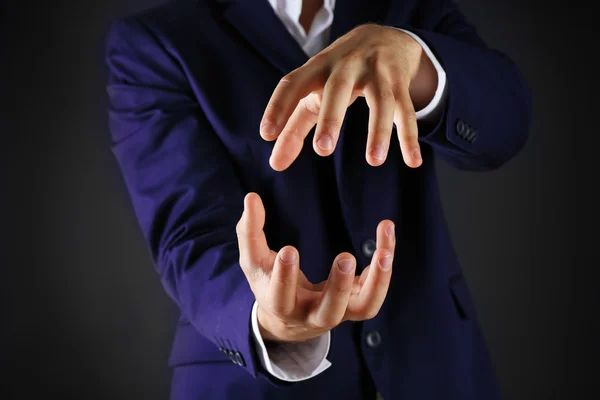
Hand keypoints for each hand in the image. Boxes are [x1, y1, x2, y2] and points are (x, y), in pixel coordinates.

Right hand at [236, 192, 394, 342]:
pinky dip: (383, 268)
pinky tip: (386, 241)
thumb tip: (251, 197)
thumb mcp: (253, 261)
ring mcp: (339, 312)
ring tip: (384, 252)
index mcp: (281, 305)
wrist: (289, 321)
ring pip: (364, 308)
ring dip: (377, 281)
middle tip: (345, 256)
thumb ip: (250, 231)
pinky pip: (375, 289)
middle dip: (338, 286)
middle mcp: (313, 315)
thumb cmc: (268, 283)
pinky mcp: (357, 303)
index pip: (281, 297)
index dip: (284, 277)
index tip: (289, 250)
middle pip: (329, 311)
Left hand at [260, 24, 436, 170]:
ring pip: (380, 100)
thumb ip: (293, 129)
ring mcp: (376, 71)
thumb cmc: (338, 73)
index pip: (293, 83)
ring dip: (378, 130)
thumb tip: (275, 165)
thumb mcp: (314, 93)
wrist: (383, 36)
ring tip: (374, 160)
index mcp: (317, 68)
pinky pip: (407, 110)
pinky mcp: (400, 82)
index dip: (278, 106)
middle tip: (322, 149)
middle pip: (338, 89)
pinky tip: (412, 161)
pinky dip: (410, 137)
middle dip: (330, 118)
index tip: (266, 134)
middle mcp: (346, 65)